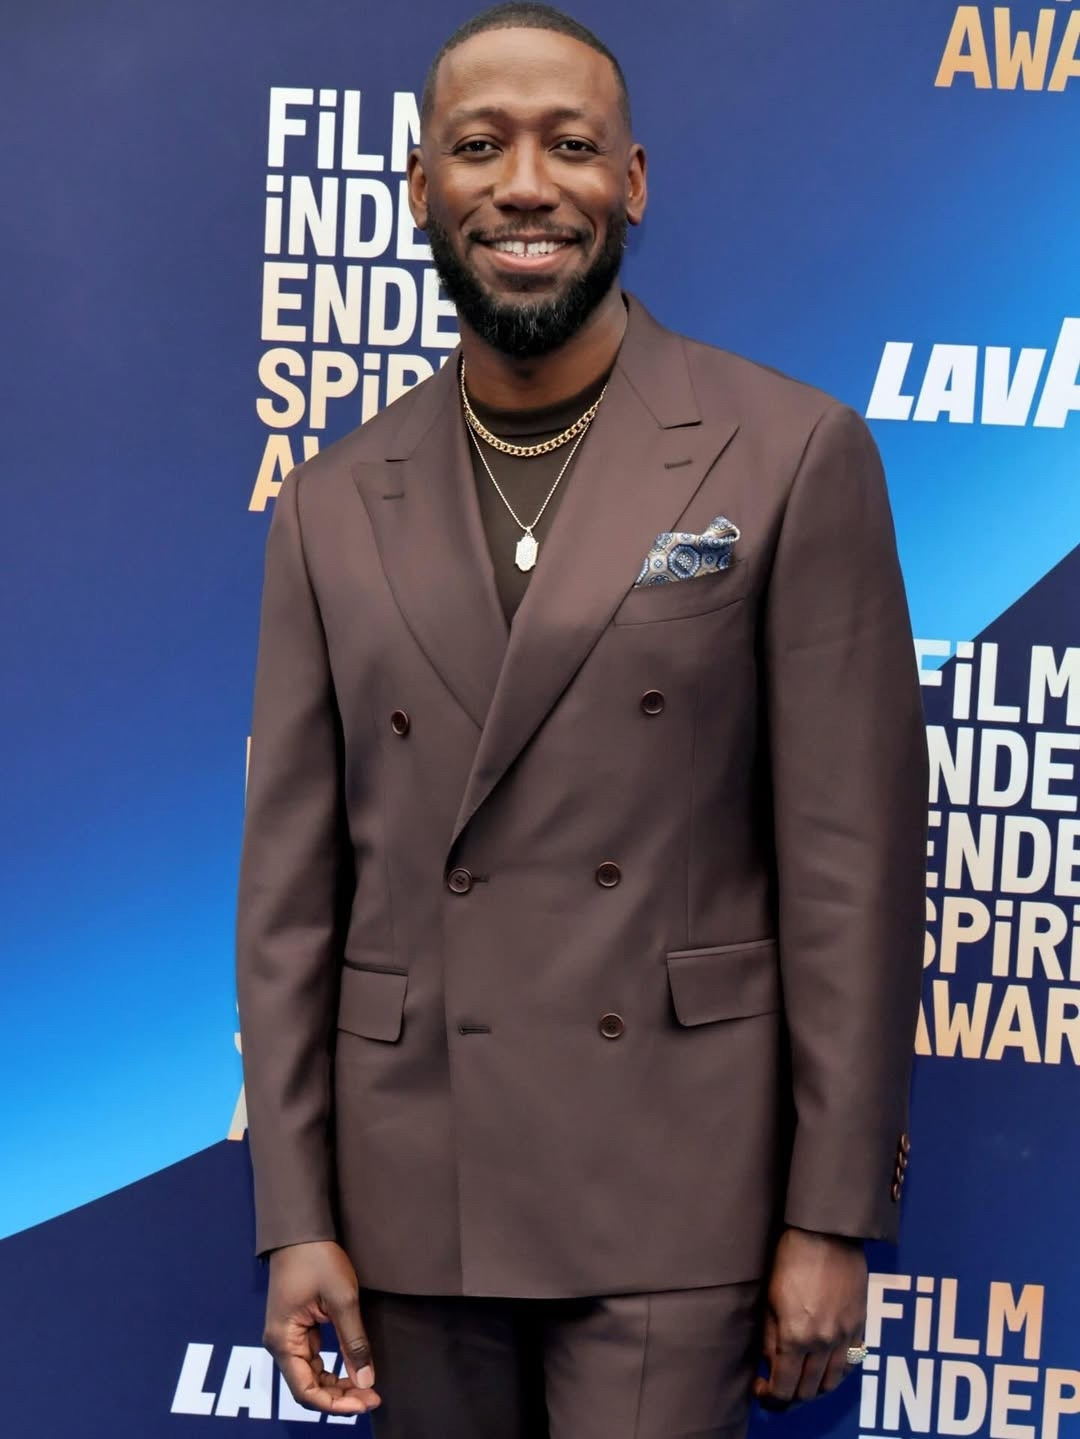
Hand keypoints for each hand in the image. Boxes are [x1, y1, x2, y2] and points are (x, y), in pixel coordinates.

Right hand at [263, 1240, 381, 1415]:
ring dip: (336, 1384)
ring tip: (366, 1386)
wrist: (301, 1229)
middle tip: (373, 1396)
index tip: (366, 1401)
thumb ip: (354, 1342)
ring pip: (311, 1374)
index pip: (306, 1391)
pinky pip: (313, 1357)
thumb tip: (366, 1380)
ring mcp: (288, 1335)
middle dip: (340, 1396)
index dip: (336, 1403)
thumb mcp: (342, 1299)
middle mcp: (280, 1343)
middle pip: (308, 1386)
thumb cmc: (317, 1258)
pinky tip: (352, 1368)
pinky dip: (332, 1367)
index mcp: (283, 1340)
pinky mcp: (297, 1326)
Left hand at [753, 1226, 866, 1408]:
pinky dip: (836, 1374)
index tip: (760, 1390)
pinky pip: (851, 1364)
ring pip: (832, 1383)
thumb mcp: (770, 1299)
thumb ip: (770, 1338)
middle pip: (808, 1391)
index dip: (770, 1397)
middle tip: (777, 1390)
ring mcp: (845, 1336)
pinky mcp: (860, 1325)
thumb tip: (770, 1364)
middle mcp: (823, 1343)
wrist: (826, 1233)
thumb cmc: (790, 1258)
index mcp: (795, 1336)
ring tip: (800, 1381)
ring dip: (814, 1390)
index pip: (783, 1388)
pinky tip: (823, 1367)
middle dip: (790, 1397)